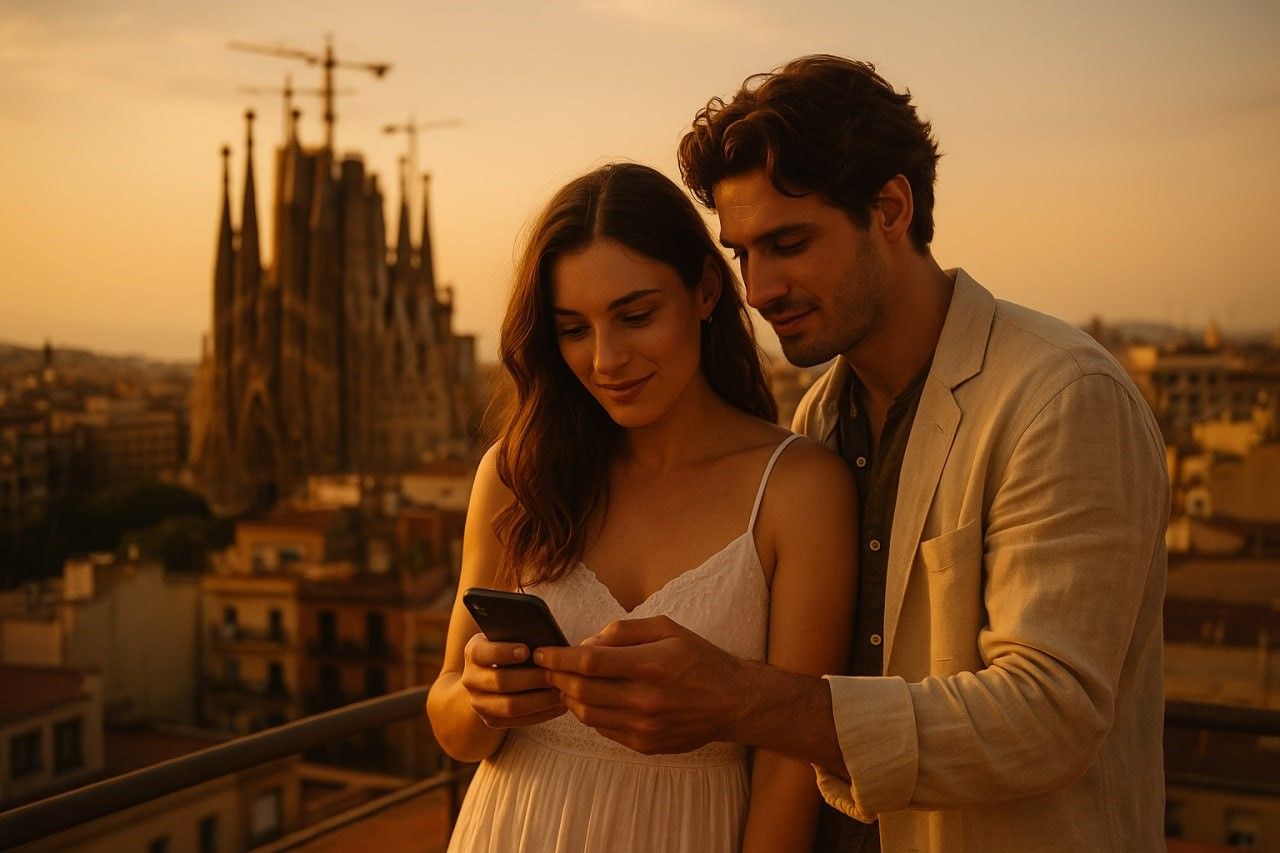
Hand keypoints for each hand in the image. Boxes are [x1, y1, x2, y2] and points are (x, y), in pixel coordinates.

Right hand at [461, 632, 566, 728]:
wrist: (488, 676)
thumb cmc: (508, 649)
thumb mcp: (506, 638)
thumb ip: (518, 637)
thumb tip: (544, 641)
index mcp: (473, 653)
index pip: (481, 653)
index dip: (504, 652)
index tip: (527, 650)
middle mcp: (470, 679)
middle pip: (500, 681)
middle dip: (531, 678)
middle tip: (554, 673)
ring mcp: (479, 702)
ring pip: (510, 706)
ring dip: (540, 700)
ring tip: (561, 691)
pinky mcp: (491, 720)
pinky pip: (518, 721)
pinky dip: (542, 714)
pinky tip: (560, 706)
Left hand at [534, 616, 744, 753]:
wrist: (732, 702)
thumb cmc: (699, 659)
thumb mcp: (666, 629)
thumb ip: (623, 631)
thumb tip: (587, 643)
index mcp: (649, 665)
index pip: (589, 662)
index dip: (559, 657)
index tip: (542, 652)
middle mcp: (644, 699)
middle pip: (581, 690)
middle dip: (556, 677)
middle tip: (545, 667)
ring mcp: (643, 727)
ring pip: (587, 714)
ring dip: (568, 697)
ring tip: (564, 683)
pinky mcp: (644, 745)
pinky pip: (603, 730)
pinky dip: (588, 714)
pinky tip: (589, 700)